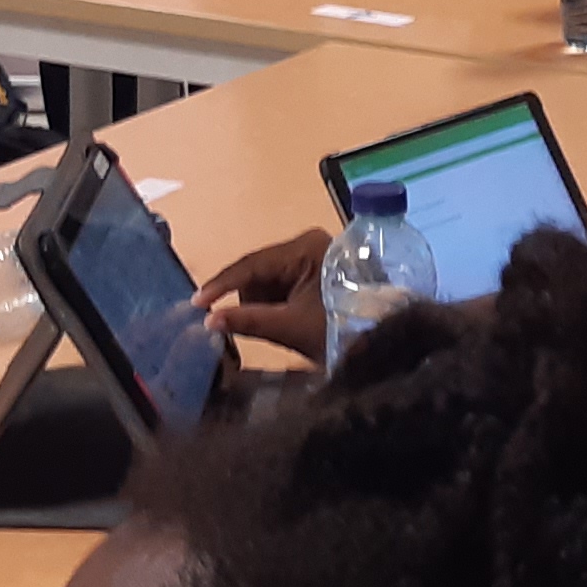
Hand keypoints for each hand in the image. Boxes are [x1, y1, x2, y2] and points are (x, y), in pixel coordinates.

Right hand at [198, 230, 332, 350]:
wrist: (390, 342)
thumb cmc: (343, 331)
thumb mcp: (291, 327)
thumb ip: (247, 321)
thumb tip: (208, 320)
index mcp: (304, 248)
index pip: (251, 264)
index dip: (221, 285)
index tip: (196, 304)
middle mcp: (308, 244)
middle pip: (259, 272)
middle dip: (249, 300)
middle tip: (247, 328)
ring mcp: (315, 257)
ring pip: (269, 281)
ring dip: (264, 306)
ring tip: (281, 330)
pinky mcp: (318, 274)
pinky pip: (284, 287)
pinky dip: (278, 306)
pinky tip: (287, 324)